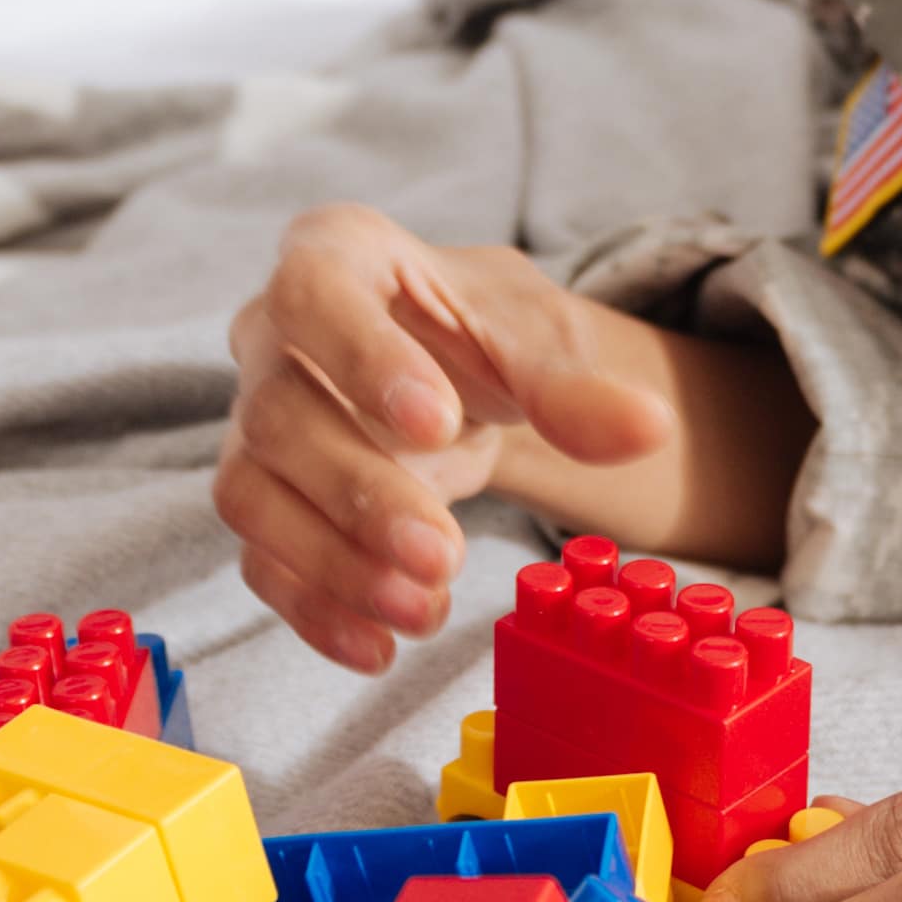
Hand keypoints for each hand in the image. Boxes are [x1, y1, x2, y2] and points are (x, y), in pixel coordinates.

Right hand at [215, 205, 672, 674]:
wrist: (454, 375)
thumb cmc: (478, 334)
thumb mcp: (537, 338)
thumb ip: (576, 385)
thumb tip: (648, 429)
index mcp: (333, 255)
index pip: (313, 293)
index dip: (362, 360)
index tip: (435, 425)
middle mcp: (270, 336)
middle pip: (280, 413)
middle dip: (360, 495)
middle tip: (443, 555)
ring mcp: (255, 422)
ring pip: (252, 495)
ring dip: (333, 565)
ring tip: (422, 610)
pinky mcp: (263, 499)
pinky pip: (261, 560)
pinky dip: (315, 611)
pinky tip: (379, 647)